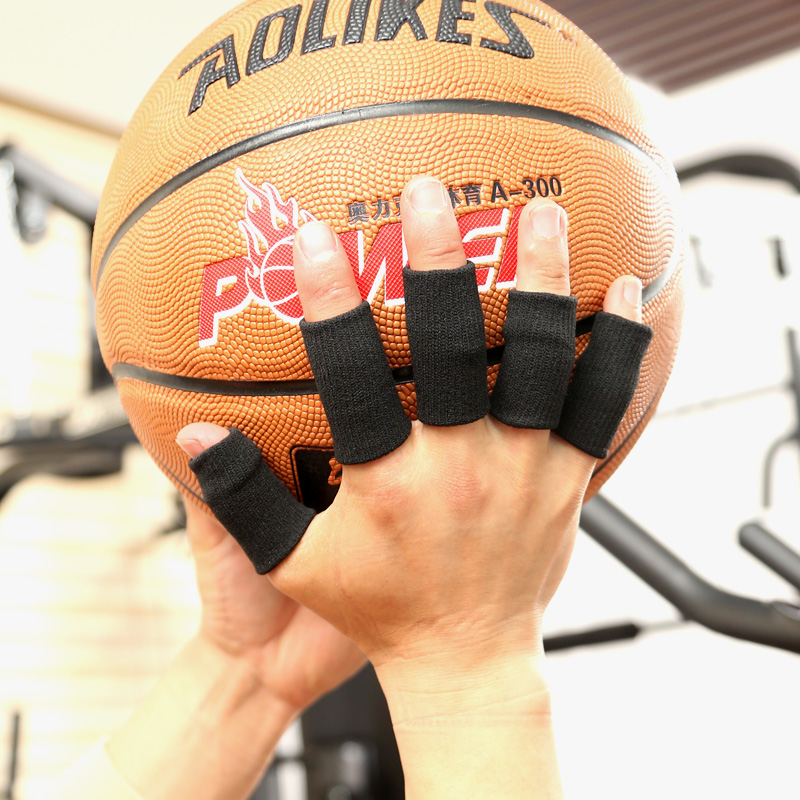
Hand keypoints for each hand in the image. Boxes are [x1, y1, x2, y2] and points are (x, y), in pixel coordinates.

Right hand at [179, 176, 645, 684]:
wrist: (466, 660)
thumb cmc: (377, 611)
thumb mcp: (294, 565)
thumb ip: (239, 500)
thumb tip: (192, 433)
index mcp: (388, 485)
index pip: (352, 378)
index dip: (329, 304)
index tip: (314, 239)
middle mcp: (462, 468)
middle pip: (451, 351)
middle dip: (438, 264)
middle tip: (428, 192)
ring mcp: (527, 470)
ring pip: (541, 361)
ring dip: (543, 282)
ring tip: (543, 214)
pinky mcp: (571, 479)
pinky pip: (604, 404)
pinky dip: (621, 346)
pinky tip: (628, 294)